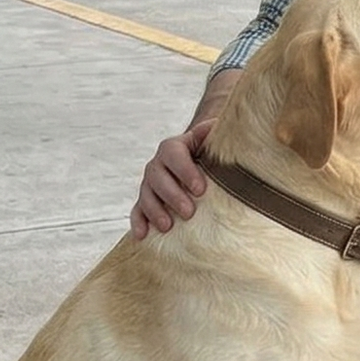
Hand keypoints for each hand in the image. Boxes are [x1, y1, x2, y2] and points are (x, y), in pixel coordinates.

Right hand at [130, 121, 211, 238]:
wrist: (198, 163)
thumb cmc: (210, 155)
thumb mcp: (215, 143)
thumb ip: (217, 134)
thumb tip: (222, 124)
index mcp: (174, 147)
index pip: (174, 154)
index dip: (185, 171)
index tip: (201, 189)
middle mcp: (158, 164)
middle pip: (157, 177)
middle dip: (172, 195)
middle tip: (189, 212)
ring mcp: (149, 184)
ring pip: (146, 195)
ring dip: (155, 211)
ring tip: (168, 226)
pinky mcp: (145, 202)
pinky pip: (137, 211)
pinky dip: (138, 223)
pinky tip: (142, 235)